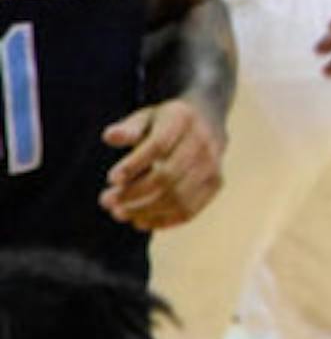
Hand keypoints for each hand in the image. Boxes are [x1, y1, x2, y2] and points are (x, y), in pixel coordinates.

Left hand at [100, 100, 224, 228]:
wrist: (207, 121)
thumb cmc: (166, 122)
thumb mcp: (147, 117)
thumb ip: (129, 128)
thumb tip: (109, 136)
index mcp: (182, 119)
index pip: (158, 146)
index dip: (134, 164)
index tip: (112, 178)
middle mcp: (202, 142)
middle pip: (167, 176)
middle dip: (134, 193)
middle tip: (107, 201)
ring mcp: (212, 165)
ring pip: (177, 198)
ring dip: (145, 210)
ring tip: (119, 212)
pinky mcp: (215, 184)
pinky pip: (189, 210)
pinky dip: (162, 220)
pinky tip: (140, 221)